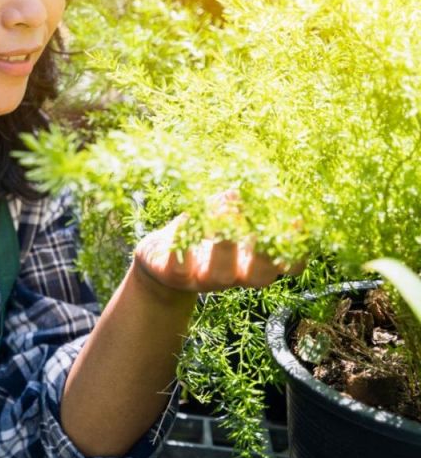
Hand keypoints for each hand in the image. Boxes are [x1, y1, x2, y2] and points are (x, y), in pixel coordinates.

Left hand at [133, 190, 301, 295]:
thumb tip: (274, 177)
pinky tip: (186, 217)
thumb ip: (251, 203)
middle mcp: (235, 276)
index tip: (297, 219)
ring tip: (222, 206)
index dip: (297, 248)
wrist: (160, 260)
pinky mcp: (173, 277)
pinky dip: (184, 242)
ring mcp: (203, 280)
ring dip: (225, 242)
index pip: (288, 266)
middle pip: (260, 275)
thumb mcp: (230, 216)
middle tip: (257, 214)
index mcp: (254, 262)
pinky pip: (180, 267)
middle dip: (262, 247)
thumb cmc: (204, 231)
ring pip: (222, 273)